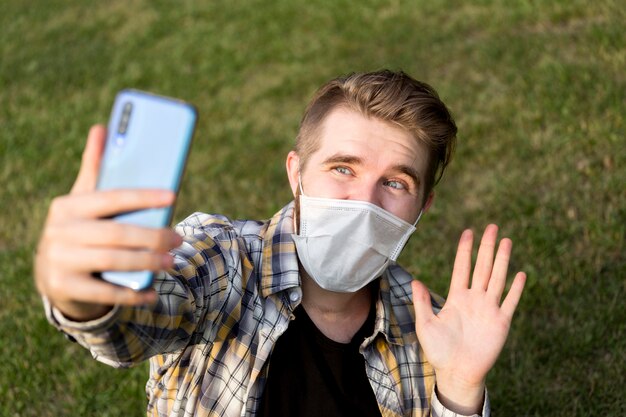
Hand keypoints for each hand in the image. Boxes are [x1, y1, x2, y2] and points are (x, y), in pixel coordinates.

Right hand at [35, 125, 182, 320]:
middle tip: (179, 239)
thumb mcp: (83, 200)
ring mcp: (58, 261)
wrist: (53, 275)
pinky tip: (153, 292)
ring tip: (173, 261)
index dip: (143, 196)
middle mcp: (60, 232)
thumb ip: (95, 168)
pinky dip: (132, 293)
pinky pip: (105, 293)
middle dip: (153, 236)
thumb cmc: (80, 230)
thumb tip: (102, 126)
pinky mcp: (64, 288)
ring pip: (113, 261)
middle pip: (116, 233)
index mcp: (68, 206)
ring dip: (148, 262)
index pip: (111, 197)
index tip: (173, 195)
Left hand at [411, 224, 525, 413]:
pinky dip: (516, 289)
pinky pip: (510, 302)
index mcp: (456, 297)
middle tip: (492, 226)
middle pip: (482, 267)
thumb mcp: (425, 324)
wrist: (457, 372)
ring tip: (506, 241)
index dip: (465, 249)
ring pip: (497, 278)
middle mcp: (474, 299)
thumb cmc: (439, 350)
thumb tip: (415, 281)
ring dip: (502, 260)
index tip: (468, 231)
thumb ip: (422, 302)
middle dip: (487, 247)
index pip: (462, 267)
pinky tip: (521, 274)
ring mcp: (489, 309)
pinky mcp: (501, 322)